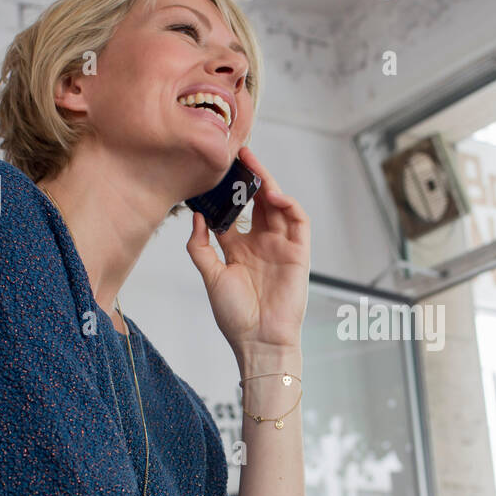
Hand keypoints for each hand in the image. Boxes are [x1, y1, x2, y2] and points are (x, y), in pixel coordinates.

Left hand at [185, 145, 310, 355]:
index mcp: (238, 248)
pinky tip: (274, 195)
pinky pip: (299, 221)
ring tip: (253, 165)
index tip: (212, 172)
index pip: (232, 211)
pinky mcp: (299, 252)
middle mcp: (260, 243)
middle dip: (248, 178)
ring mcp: (281, 246)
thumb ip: (200, 246)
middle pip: (256, 202)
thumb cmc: (236, 316)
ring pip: (276, 205)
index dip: (225, 192)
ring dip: (267, 183)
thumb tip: (195, 215)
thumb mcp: (211, 276)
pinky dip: (288, 204)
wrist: (259, 341)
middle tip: (237, 155)